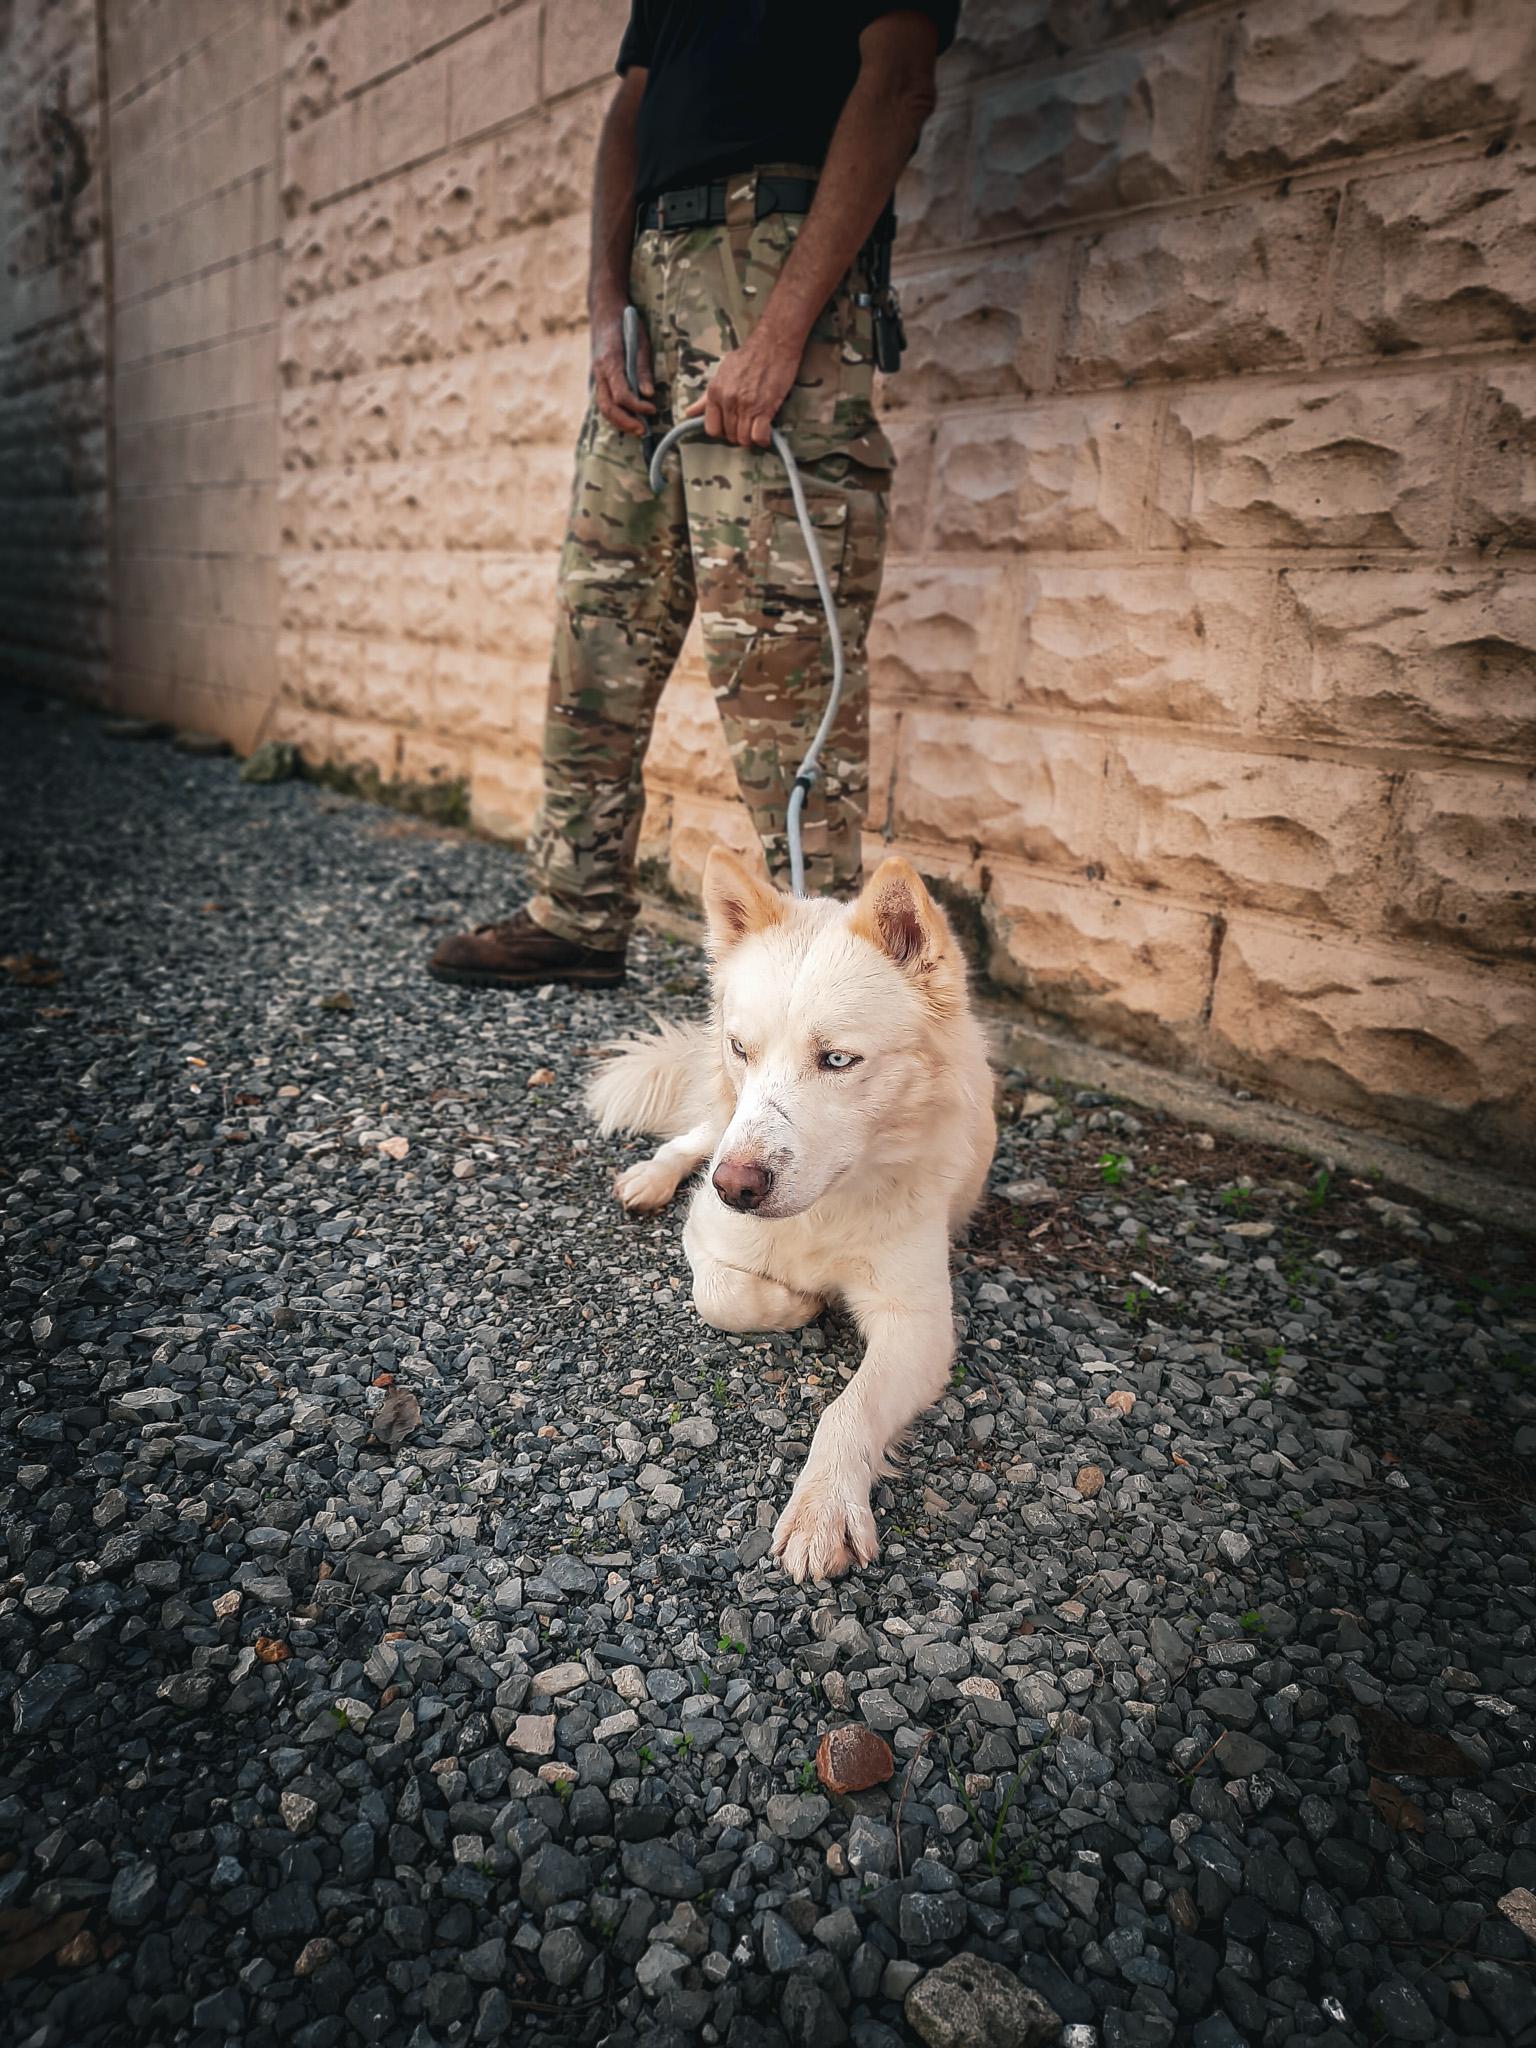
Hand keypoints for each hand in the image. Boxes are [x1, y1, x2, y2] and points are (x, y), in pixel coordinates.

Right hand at [590, 305, 654, 436]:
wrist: (604, 311)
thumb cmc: (625, 323)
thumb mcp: (640, 341)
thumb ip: (642, 369)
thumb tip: (648, 394)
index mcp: (610, 361)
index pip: (621, 394)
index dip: (637, 407)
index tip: (652, 410)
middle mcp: (599, 372)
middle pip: (608, 407)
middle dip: (626, 422)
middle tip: (644, 431)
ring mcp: (595, 376)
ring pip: (602, 408)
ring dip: (619, 422)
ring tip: (638, 429)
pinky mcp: (597, 378)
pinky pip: (603, 401)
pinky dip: (614, 414)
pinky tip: (628, 419)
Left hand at [686, 328, 801, 446]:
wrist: (772, 344)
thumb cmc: (748, 356)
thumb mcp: (722, 372)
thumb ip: (706, 396)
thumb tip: (689, 412)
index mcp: (715, 392)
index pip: (711, 428)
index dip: (721, 431)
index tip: (730, 426)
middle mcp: (728, 400)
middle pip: (729, 435)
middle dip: (738, 434)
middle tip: (746, 425)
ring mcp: (746, 406)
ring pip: (743, 439)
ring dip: (750, 438)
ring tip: (756, 428)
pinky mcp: (765, 408)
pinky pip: (759, 436)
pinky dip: (763, 439)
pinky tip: (766, 433)